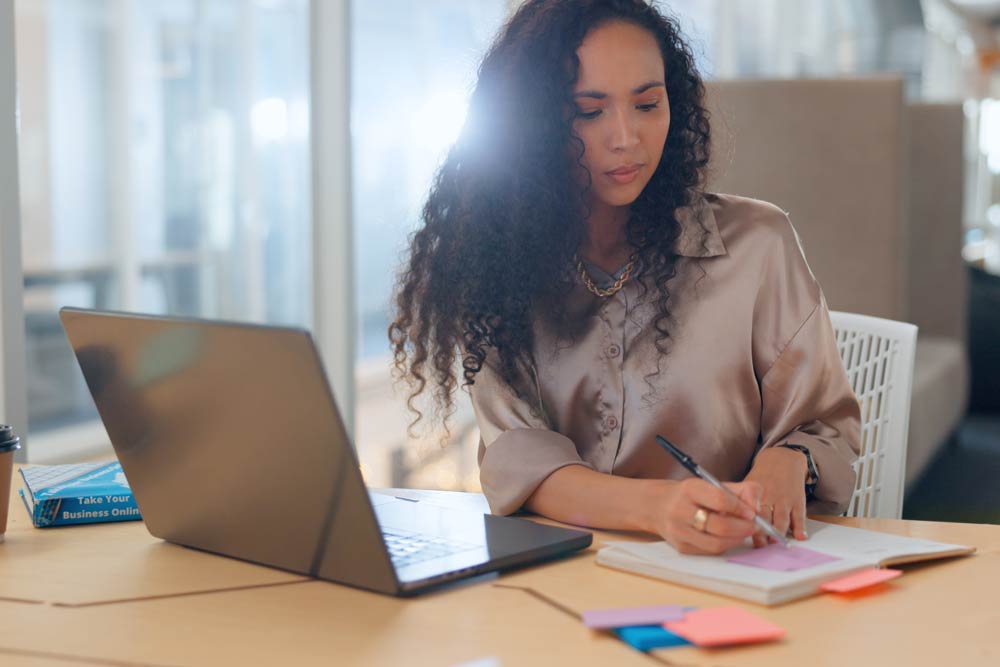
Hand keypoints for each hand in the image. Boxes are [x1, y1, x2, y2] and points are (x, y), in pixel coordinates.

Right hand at [646, 478, 762, 554]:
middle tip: (754, 526)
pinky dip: (725, 545)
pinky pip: (710, 551)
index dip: (740, 508)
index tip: (752, 512)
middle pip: (720, 526)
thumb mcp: (714, 484)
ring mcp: (679, 531)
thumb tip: (757, 508)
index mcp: (690, 489)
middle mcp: (680, 510)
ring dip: (736, 539)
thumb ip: (742, 491)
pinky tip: (728, 537)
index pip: (720, 499)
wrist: (658, 506)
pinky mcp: (681, 547)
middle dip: (743, 528)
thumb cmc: (693, 495)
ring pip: (716, 543)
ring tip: (743, 532)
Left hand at [744, 447, 808, 546]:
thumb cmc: (762, 477)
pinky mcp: (798, 501)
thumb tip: (727, 521)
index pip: (748, 508)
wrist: (784, 459)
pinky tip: (799, 536)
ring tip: (775, 542)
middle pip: (764, 514)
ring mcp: (785, 499)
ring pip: (781, 517)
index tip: (742, 533)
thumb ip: (739, 501)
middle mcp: (769, 495)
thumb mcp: (748, 483)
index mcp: (754, 492)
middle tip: (760, 544)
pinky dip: (800, 527)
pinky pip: (799, 516)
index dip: (745, 521)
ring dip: (778, 531)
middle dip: (762, 530)